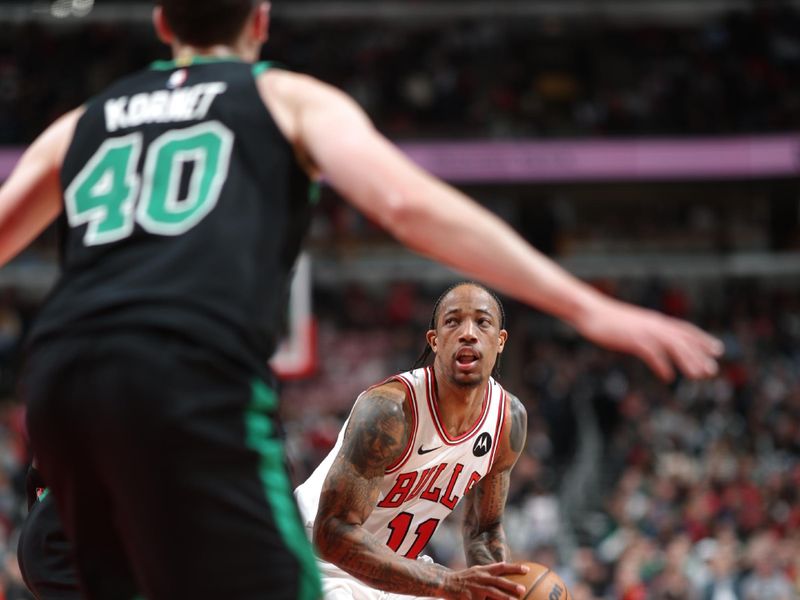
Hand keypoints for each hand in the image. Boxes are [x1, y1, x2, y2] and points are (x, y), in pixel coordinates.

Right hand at [442, 562, 528, 599]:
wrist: (445, 582)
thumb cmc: (463, 579)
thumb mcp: (476, 572)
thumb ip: (488, 573)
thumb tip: (504, 573)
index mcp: (483, 570)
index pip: (501, 567)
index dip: (514, 567)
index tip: (527, 569)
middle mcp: (480, 578)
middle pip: (498, 581)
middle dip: (511, 585)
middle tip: (523, 589)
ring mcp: (475, 588)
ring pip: (492, 592)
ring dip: (504, 597)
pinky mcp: (470, 598)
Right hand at [572, 296, 723, 380]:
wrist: (589, 311)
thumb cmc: (606, 319)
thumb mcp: (631, 325)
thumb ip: (644, 332)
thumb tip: (651, 343)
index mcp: (655, 320)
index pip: (685, 329)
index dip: (702, 339)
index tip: (718, 349)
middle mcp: (654, 324)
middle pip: (683, 340)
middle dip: (700, 355)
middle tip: (712, 370)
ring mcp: (644, 331)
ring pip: (673, 346)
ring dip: (687, 361)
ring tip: (698, 376)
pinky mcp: (633, 339)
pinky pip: (652, 353)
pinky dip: (662, 365)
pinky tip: (668, 377)